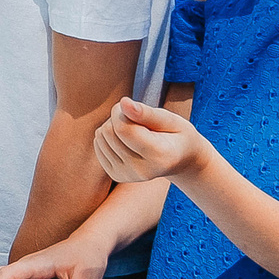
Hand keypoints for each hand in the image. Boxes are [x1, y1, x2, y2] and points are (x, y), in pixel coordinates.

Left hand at [94, 97, 208, 184]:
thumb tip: (123, 102)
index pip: (123, 129)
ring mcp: (126, 176)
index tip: (134, 108)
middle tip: (138, 121)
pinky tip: (127, 141)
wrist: (180, 161)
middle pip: (108, 132)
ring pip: (100, 137)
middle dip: (118, 118)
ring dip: (113, 126)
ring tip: (135, 132)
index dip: (121, 111)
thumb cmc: (176, 135)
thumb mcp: (170, 120)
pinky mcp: (116, 175)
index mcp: (159, 156)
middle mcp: (141, 171)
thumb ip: (146, 113)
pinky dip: (108, 137)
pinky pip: (97, 144)